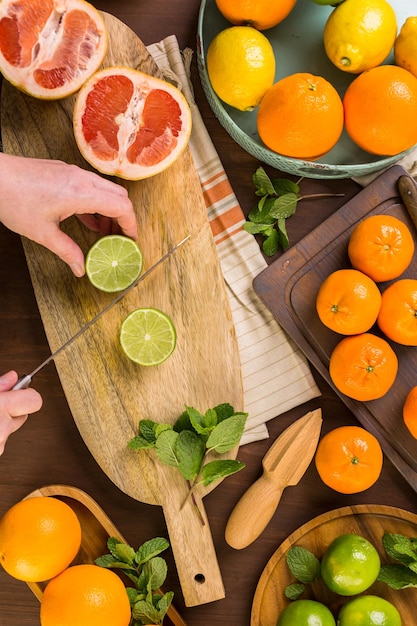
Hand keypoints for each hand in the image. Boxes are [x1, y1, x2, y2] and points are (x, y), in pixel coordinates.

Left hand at [0, 153, 137, 276]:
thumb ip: (67, 251)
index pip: (122, 206)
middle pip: (119, 196)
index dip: (131, 224)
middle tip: (120, 238)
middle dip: (124, 218)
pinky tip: (88, 220)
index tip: (130, 240)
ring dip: (110, 210)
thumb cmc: (13, 200)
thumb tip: (80, 268)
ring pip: (106, 190)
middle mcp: (82, 179)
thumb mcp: (43, 233)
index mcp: (81, 193)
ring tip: (104, 233)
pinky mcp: (64, 171)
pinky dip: (96, 203)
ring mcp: (73, 173)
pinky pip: (91, 186)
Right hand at [0, 371, 42, 455]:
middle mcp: (2, 430)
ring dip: (2, 421)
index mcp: (0, 409)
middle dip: (12, 407)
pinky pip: (2, 439)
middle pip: (25, 414)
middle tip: (1, 401)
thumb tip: (12, 377)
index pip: (35, 399)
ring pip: (11, 427)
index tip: (19, 389)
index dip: (26, 393)